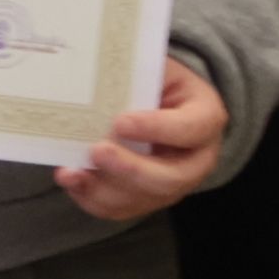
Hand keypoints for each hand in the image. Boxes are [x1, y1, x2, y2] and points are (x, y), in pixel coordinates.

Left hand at [54, 56, 230, 223]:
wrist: (162, 104)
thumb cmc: (159, 82)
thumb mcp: (157, 68)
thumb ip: (137, 75)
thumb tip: (99, 76)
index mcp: (206, 118)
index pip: (190, 129)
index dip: (157, 129)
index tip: (121, 121)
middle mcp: (197, 160)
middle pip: (170, 178)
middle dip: (130, 168)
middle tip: (97, 151)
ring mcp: (173, 186)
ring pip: (142, 199)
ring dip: (103, 189)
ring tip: (71, 172)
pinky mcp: (148, 199)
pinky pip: (121, 210)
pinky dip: (92, 199)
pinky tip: (73, 181)